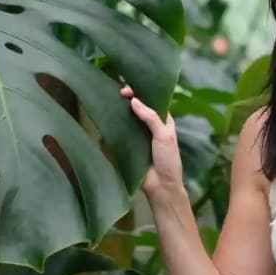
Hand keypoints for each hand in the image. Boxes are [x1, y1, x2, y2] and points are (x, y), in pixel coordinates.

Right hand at [120, 85, 183, 199]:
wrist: (161, 186)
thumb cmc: (168, 159)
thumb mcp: (163, 135)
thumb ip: (150, 117)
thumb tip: (134, 101)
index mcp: (164, 121)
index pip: (153, 101)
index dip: (142, 92)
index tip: (129, 88)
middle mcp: (152, 126)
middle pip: (139, 107)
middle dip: (129, 98)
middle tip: (119, 93)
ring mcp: (140, 135)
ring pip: (130, 118)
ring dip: (121, 109)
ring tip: (111, 99)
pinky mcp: (130, 145)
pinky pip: (123, 132)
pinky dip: (116, 124)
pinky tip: (108, 115)